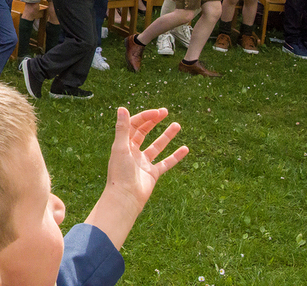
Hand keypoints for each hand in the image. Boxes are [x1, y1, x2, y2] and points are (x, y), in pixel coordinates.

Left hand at [84, 107, 188, 249]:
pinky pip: (166, 163)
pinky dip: (175, 156)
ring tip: (177, 125)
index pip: (134, 125)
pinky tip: (185, 148)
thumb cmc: (120, 173)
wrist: (125, 198)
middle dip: (154, 121)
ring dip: (166, 136)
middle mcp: (133, 152)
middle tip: (165, 112)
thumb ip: (122, 129)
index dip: (145, 117)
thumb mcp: (120, 148)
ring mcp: (144, 163)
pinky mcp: (153, 173)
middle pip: (144, 132)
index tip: (157, 113)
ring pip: (157, 146)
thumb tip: (121, 107)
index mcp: (123, 144)